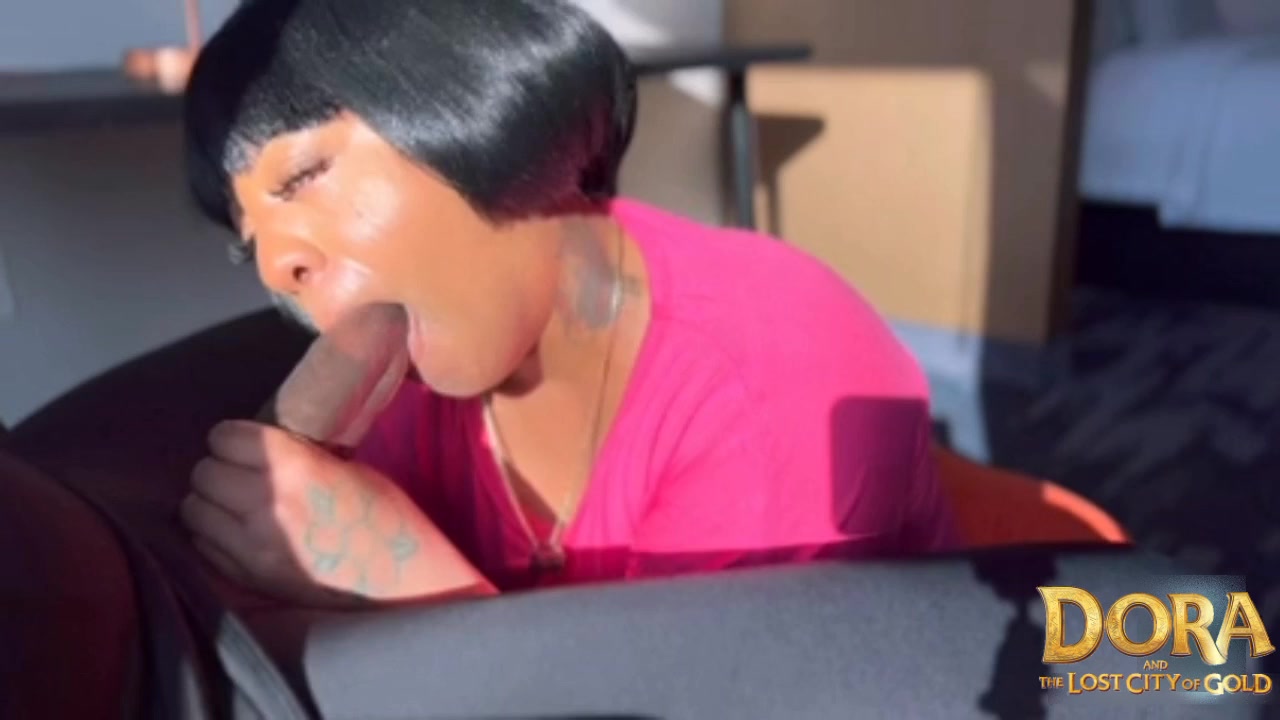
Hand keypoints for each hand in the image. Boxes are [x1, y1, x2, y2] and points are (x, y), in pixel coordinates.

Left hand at [181, 420, 489, 606]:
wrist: (401, 581)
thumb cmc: (385, 518)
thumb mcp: (347, 468)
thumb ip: (298, 456)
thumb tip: (262, 446)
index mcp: (295, 468)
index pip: (225, 438)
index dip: (233, 438)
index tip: (244, 443)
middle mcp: (265, 506)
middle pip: (203, 474)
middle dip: (219, 470)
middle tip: (240, 474)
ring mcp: (252, 547)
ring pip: (193, 511)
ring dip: (210, 504)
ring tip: (235, 505)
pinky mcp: (249, 578)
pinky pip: (203, 547)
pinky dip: (213, 536)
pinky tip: (238, 533)